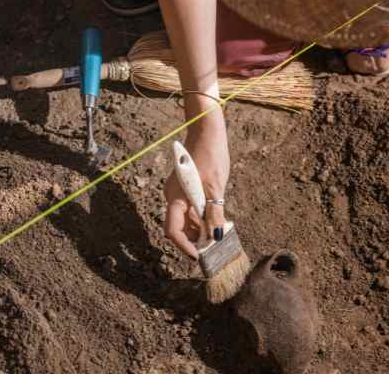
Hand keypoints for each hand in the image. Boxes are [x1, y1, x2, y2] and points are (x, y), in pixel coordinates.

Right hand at [163, 114, 229, 259]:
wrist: (206, 131)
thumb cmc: (210, 156)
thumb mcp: (216, 187)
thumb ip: (214, 212)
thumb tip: (215, 235)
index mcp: (175, 197)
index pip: (173, 231)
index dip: (184, 246)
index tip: (198, 256)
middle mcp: (172, 196)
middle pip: (178, 227)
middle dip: (193, 239)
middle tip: (212, 247)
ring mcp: (177, 192)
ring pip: (184, 219)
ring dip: (198, 229)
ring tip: (216, 234)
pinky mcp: (185, 188)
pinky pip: (189, 208)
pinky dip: (199, 217)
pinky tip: (213, 219)